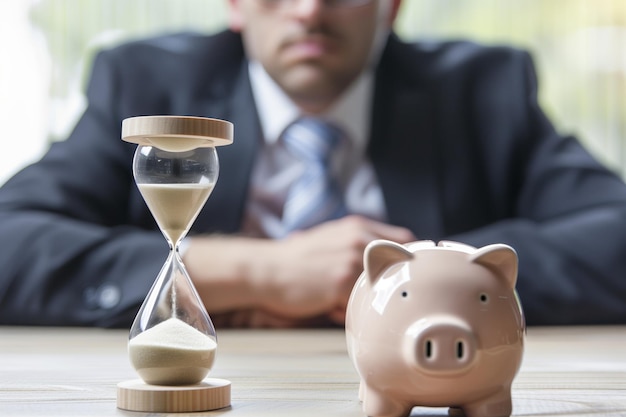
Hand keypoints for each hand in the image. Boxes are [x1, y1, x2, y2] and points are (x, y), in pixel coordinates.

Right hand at [255, 215, 415, 324]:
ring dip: (366, 299)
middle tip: (373, 295)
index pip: (406, 240)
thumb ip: (361, 242)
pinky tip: (328, 306)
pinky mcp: (341, 283)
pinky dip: (347, 311)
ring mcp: (352, 261)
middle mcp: (360, 240)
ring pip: (380, 288)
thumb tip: (392, 255)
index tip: (403, 274)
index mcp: (359, 227)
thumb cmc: (298, 258)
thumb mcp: (333, 237)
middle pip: (400, 266)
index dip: (408, 260)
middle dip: (391, 284)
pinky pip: (360, 305)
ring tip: (340, 299)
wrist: (266, 269)